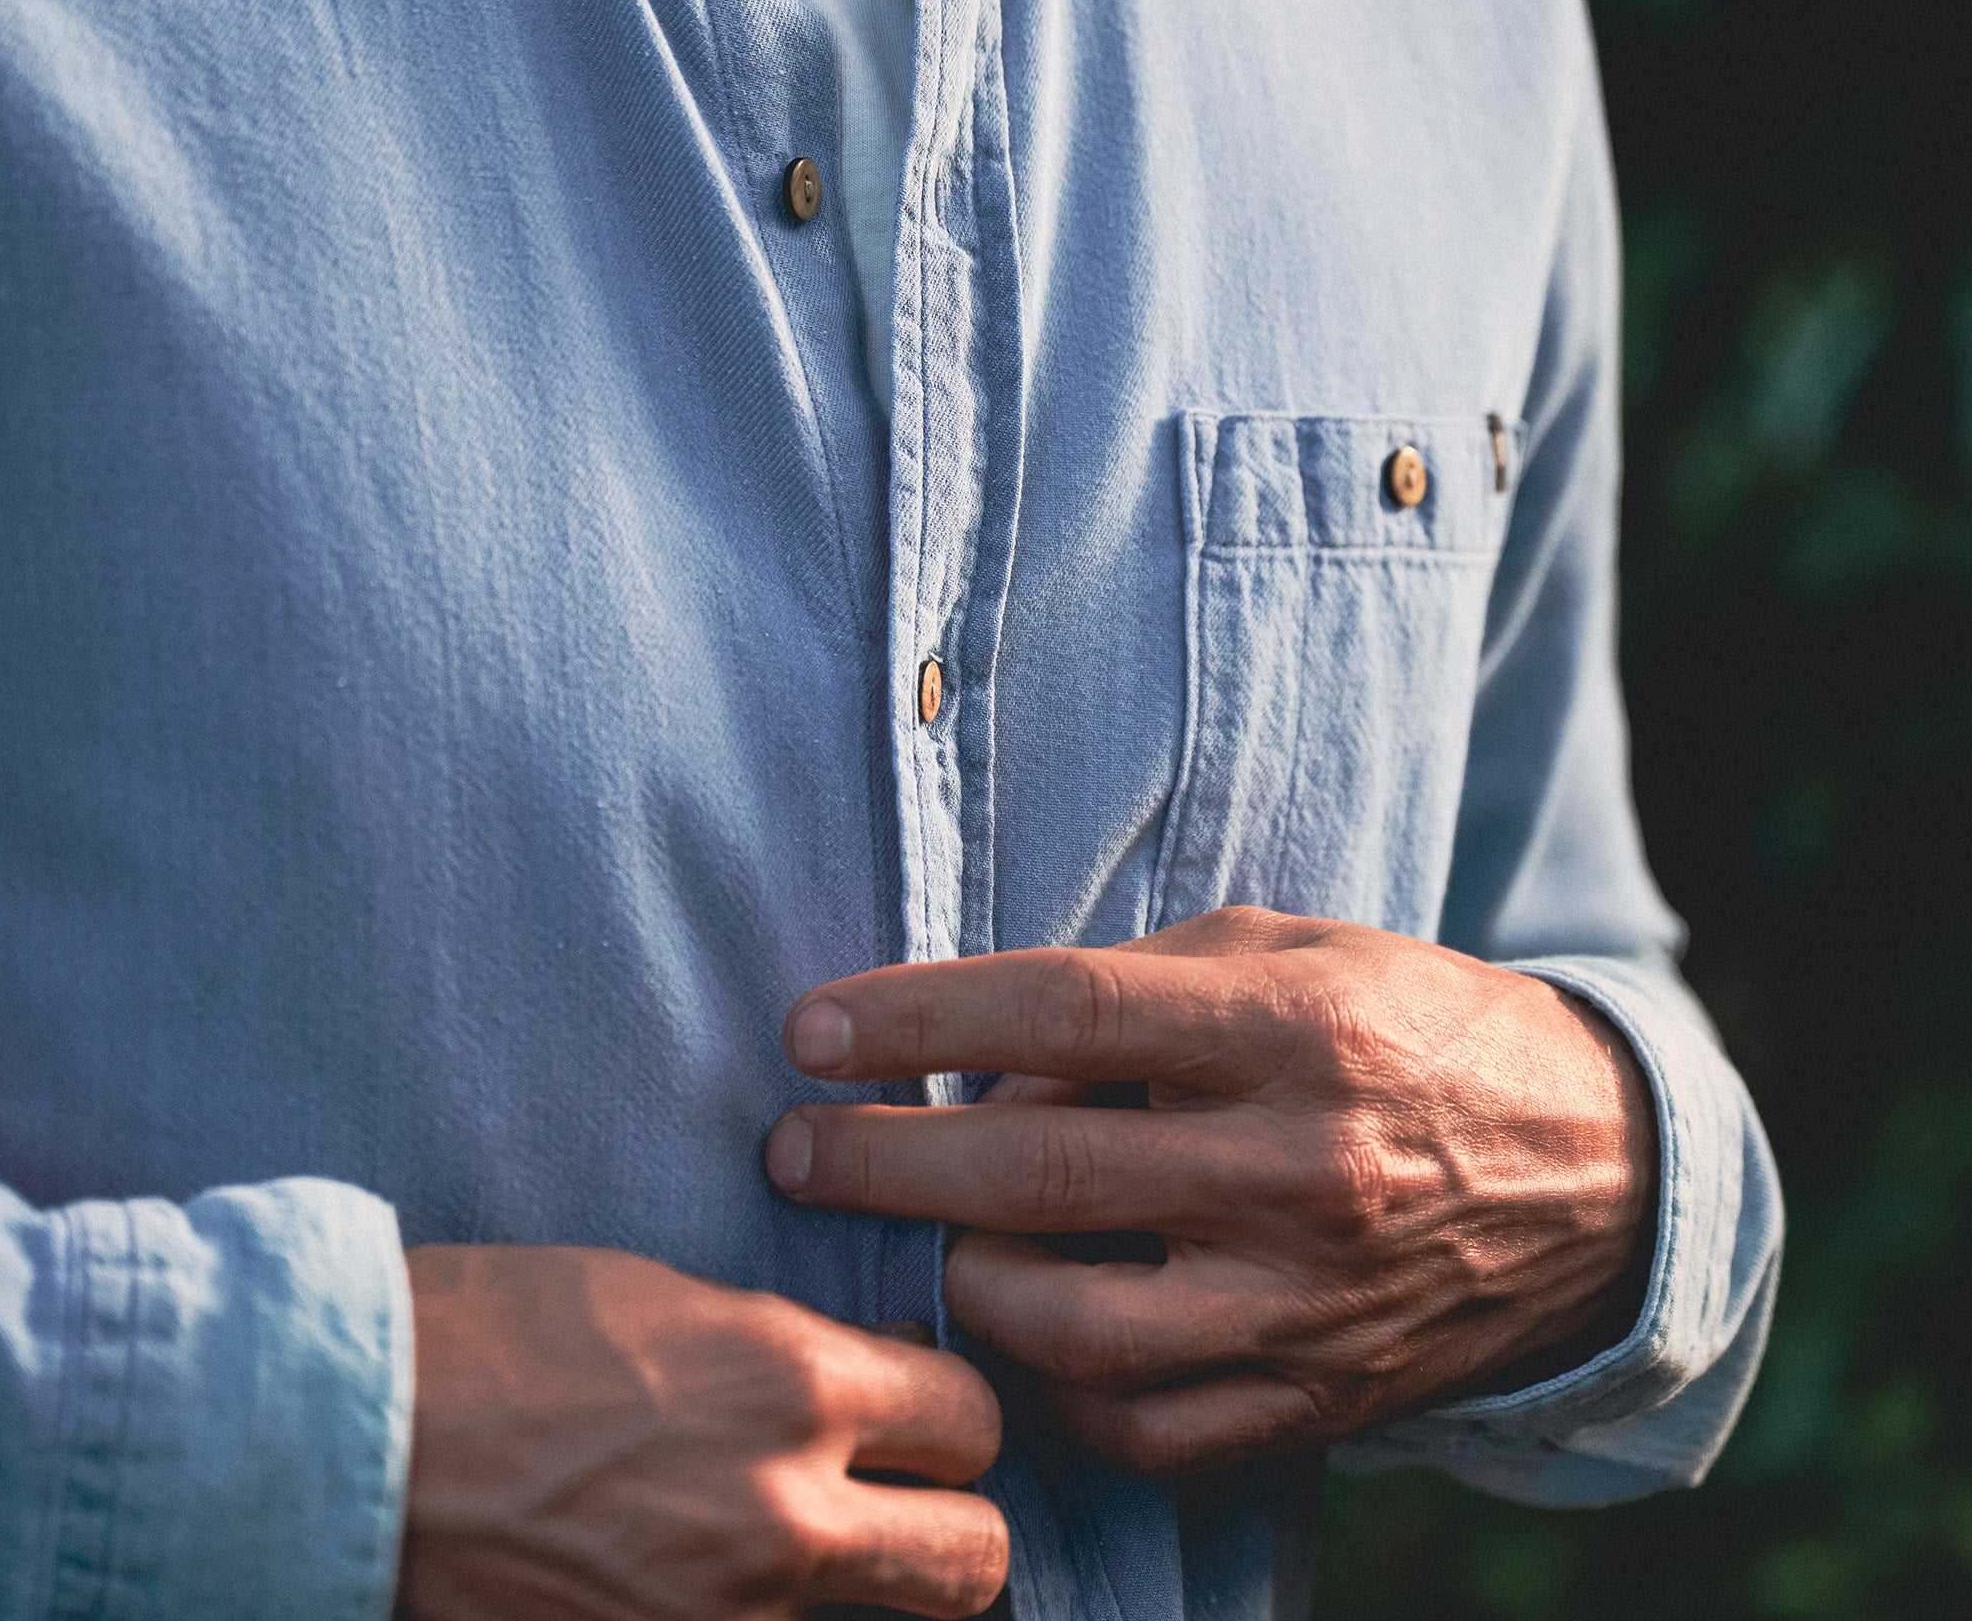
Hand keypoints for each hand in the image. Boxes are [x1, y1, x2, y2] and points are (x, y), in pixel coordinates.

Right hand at [397, 1245, 1006, 1620]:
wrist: (348, 1432)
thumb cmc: (499, 1333)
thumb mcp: (670, 1302)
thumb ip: (790, 1352)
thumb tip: (872, 1377)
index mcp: (792, 1380)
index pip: (970, 1416)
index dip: (953, 1419)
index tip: (920, 1418)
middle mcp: (785, 1510)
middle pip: (976, 1559)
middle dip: (956, 1531)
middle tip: (903, 1510)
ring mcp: (728, 1618)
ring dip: (864, 1595)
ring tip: (796, 1556)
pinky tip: (709, 1588)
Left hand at [763, 908, 1656, 1475]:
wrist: (1589, 1172)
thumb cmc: (1404, 1026)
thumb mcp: (1287, 952)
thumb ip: (1133, 990)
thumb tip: (980, 1061)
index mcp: (1296, 1028)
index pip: (1064, 1008)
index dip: (917, 1017)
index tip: (811, 1028)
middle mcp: (1305, 1169)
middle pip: (1044, 1169)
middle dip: (882, 1161)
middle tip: (791, 1150)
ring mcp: (1312, 1302)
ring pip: (1074, 1328)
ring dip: (962, 1279)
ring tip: (934, 1236)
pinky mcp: (1319, 1400)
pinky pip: (1141, 1428)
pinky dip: (1051, 1385)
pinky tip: (1023, 1323)